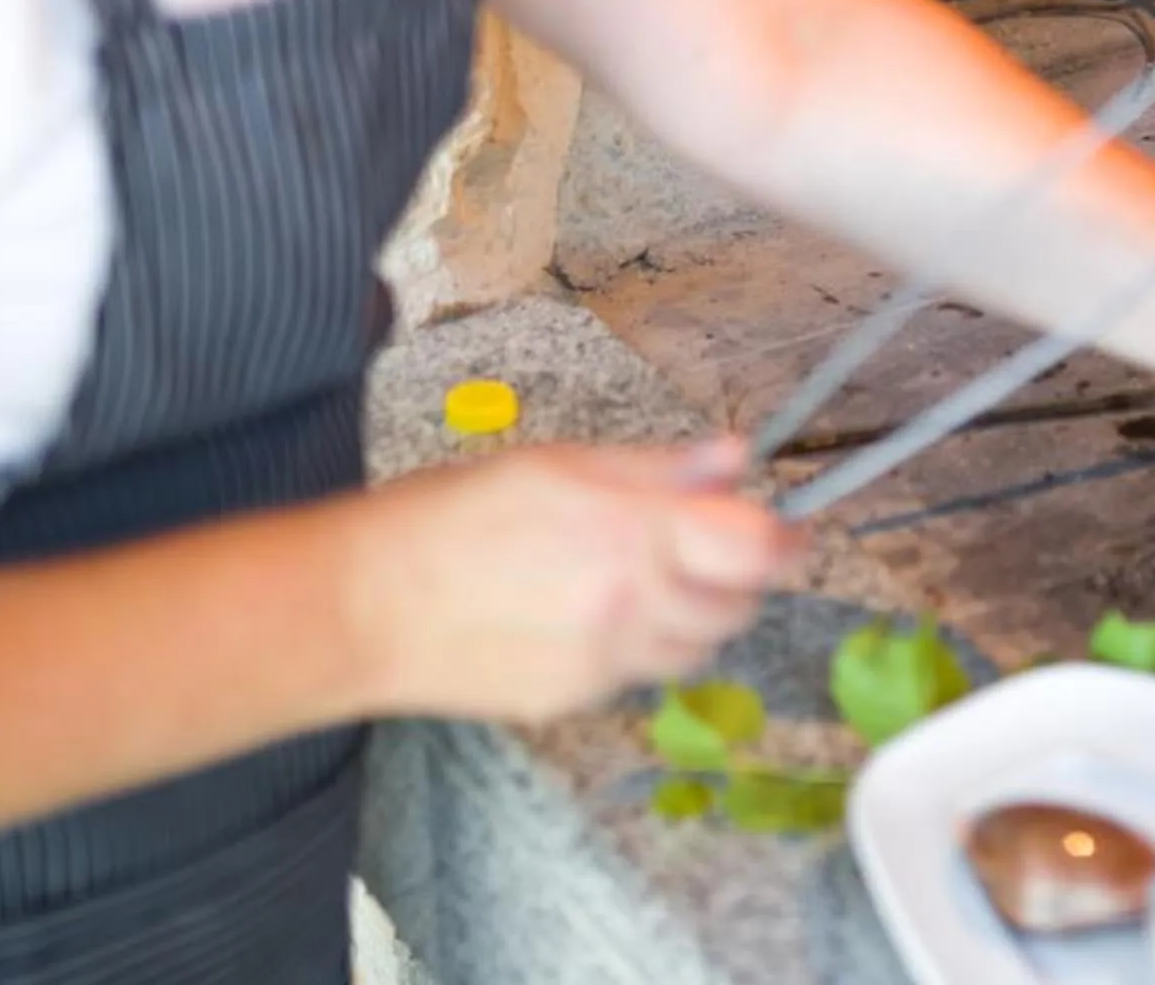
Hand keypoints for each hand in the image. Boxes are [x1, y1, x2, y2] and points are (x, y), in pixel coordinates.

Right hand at [341, 437, 798, 723]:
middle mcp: (629, 604)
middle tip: (721, 546)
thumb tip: (732, 456)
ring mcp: (604, 661)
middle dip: (743, 576)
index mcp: (631, 532)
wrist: (359, 606)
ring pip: (697, 647)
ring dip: (699, 614)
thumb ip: (658, 467)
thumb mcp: (559, 464)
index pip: (754, 547)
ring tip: (658, 579)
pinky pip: (639, 674)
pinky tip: (598, 614)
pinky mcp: (574, 700)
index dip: (786, 536)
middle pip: (738, 604)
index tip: (795, 527)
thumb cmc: (446, 519)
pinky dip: (642, 645)